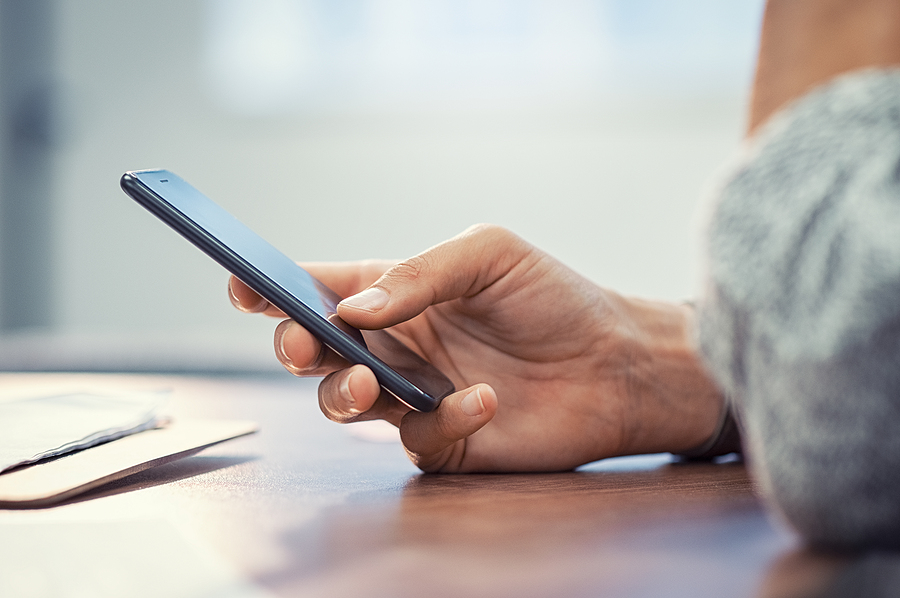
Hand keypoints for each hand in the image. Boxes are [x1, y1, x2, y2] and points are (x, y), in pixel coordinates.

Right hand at [229, 224, 723, 471]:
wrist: (616, 363)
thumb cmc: (554, 298)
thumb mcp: (489, 255)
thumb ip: (418, 274)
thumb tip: (353, 308)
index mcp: (396, 292)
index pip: (319, 289)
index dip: (273, 288)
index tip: (242, 286)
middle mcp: (396, 345)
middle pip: (315, 351)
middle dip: (295, 348)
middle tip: (306, 346)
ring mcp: (416, 394)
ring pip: (345, 405)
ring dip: (345, 395)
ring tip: (370, 383)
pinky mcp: (445, 439)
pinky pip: (415, 440)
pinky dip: (441, 420)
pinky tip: (483, 399)